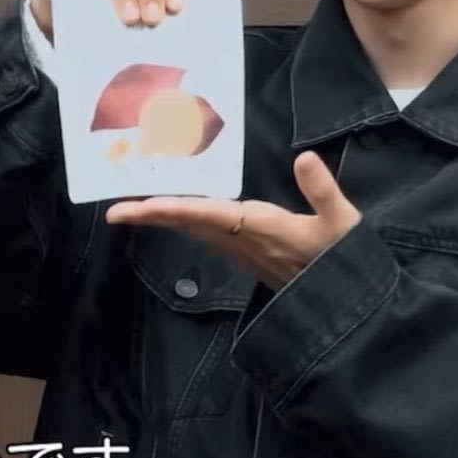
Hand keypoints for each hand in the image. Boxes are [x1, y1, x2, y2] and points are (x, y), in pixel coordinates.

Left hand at [105, 152, 361, 290]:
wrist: (344, 300)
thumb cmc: (342, 259)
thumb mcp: (341, 223)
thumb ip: (323, 190)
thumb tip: (305, 157)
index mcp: (260, 228)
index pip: (209, 215)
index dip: (174, 209)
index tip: (141, 207)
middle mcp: (243, 241)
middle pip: (189, 225)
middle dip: (152, 216)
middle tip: (114, 211)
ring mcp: (242, 250)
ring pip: (194, 231)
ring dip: (163, 218)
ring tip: (133, 207)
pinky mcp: (246, 252)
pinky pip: (205, 234)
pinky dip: (184, 220)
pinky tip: (175, 212)